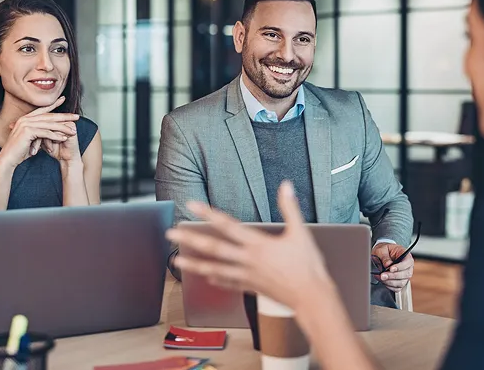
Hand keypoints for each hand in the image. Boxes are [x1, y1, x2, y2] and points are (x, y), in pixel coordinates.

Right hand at [0, 96, 78, 168]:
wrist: (8, 158)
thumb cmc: (20, 150)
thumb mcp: (33, 139)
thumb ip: (41, 133)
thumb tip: (52, 132)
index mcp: (25, 118)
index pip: (43, 109)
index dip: (54, 104)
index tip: (63, 99)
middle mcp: (25, 119)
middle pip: (49, 116)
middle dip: (64, 116)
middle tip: (77, 116)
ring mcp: (26, 124)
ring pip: (49, 125)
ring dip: (63, 128)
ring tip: (73, 131)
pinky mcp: (27, 132)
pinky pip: (46, 133)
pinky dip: (56, 136)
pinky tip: (64, 138)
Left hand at [166, 181, 333, 309]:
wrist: (312, 297)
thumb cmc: (308, 266)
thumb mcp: (300, 232)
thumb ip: (290, 207)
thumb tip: (286, 186)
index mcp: (258, 244)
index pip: (227, 225)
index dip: (208, 214)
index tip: (191, 206)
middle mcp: (248, 260)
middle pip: (214, 248)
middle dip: (191, 239)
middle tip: (171, 233)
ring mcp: (247, 276)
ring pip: (215, 269)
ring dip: (194, 264)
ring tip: (177, 261)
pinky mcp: (252, 287)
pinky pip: (229, 284)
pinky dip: (216, 280)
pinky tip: (207, 278)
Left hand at [372, 243, 413, 291]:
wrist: (382, 255)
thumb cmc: (385, 251)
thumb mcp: (382, 249)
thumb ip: (384, 256)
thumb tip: (387, 264)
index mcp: (406, 256)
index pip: (408, 262)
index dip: (400, 267)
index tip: (391, 268)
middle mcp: (408, 267)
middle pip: (406, 274)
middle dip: (393, 276)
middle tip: (382, 275)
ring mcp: (405, 276)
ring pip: (401, 282)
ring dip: (390, 282)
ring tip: (380, 278)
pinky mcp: (400, 282)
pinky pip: (397, 288)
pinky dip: (389, 286)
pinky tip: (383, 281)